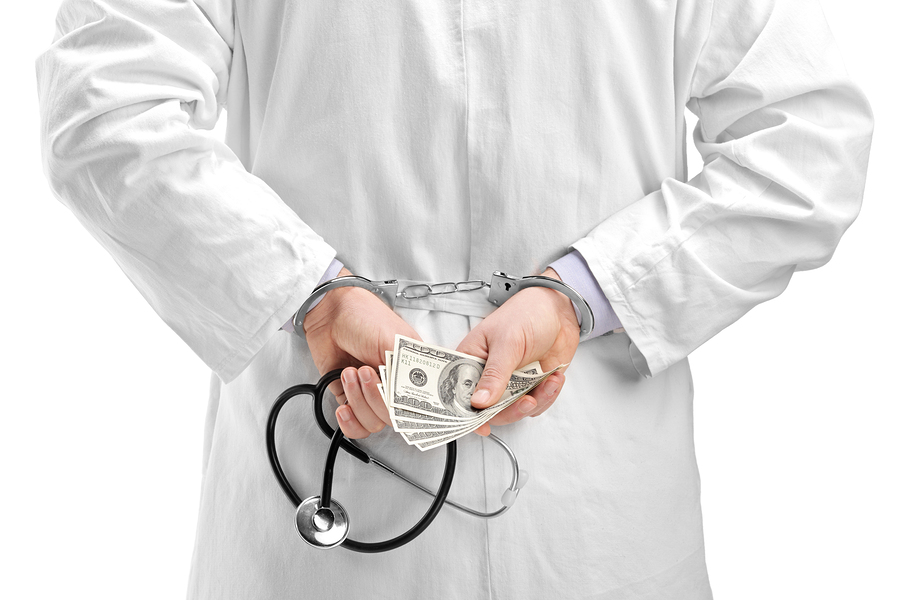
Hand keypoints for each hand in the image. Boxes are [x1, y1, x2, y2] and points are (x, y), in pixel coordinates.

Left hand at [302, 268, 421, 438]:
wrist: (330, 314)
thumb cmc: (364, 318)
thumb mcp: (394, 340)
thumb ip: (406, 372)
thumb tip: (412, 399)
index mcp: (413, 370)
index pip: (422, 404)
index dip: (412, 408)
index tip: (398, 400)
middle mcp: (395, 385)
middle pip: (395, 418)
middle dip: (377, 399)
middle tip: (366, 371)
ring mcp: (372, 394)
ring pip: (374, 423)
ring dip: (359, 402)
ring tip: (350, 374)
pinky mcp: (350, 398)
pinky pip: (355, 426)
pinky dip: (349, 421)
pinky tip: (344, 406)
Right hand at [454, 268, 580, 435]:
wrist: (561, 308)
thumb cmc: (527, 312)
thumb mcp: (507, 342)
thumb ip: (494, 375)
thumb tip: (478, 402)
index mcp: (472, 359)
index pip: (460, 392)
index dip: (466, 412)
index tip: (480, 424)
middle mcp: (488, 373)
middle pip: (488, 409)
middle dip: (510, 411)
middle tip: (525, 402)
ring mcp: (511, 380)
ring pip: (514, 410)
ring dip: (534, 402)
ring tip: (548, 384)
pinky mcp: (531, 384)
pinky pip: (535, 404)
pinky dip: (547, 396)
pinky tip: (554, 378)